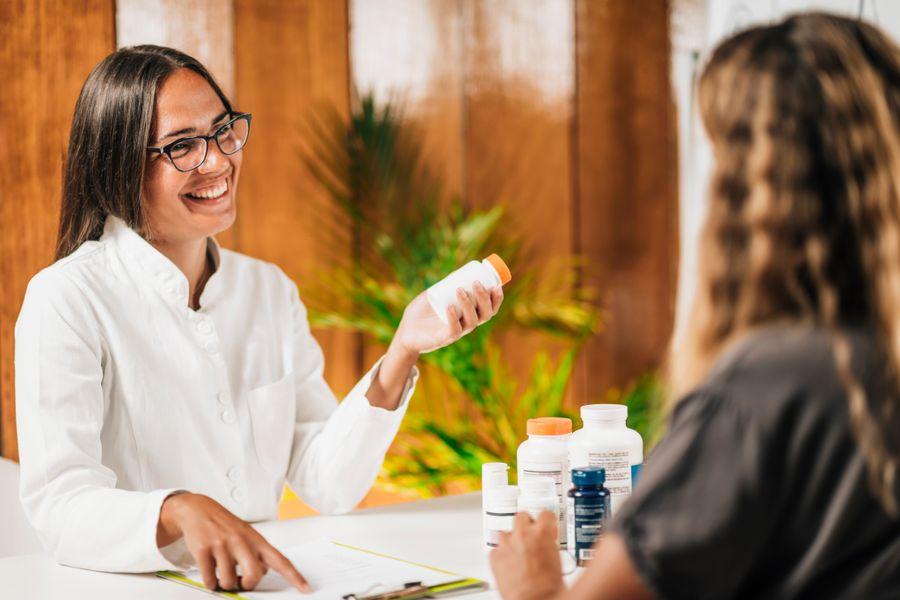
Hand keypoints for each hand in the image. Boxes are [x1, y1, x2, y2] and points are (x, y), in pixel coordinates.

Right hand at [157, 493, 311, 592]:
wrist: (198, 509)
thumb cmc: (226, 525)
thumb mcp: (247, 534)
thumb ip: (257, 554)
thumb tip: (262, 574)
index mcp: (257, 539)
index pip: (281, 560)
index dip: (295, 576)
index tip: (306, 588)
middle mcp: (242, 541)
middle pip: (254, 575)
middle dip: (247, 585)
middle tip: (241, 581)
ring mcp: (223, 545)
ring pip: (229, 581)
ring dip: (225, 583)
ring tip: (223, 572)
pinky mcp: (204, 550)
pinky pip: (210, 580)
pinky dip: (210, 582)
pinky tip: (210, 571)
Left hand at [394, 282, 503, 354]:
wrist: (406, 330)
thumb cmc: (422, 313)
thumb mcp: (436, 294)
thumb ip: (446, 285)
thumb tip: (459, 272)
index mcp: (469, 315)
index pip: (490, 308)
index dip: (497, 298)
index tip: (496, 284)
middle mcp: (466, 325)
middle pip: (485, 314)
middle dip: (484, 298)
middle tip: (476, 283)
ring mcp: (456, 332)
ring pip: (472, 322)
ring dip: (469, 305)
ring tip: (460, 290)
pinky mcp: (443, 339)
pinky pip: (453, 331)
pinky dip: (453, 318)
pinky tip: (449, 307)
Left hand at [490, 512, 564, 599]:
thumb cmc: (549, 587)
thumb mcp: (559, 560)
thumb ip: (550, 544)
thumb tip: (548, 542)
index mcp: (542, 533)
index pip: (545, 513)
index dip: (546, 519)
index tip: (545, 522)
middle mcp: (523, 534)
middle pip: (521, 516)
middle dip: (525, 525)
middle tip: (529, 535)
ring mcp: (507, 544)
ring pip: (505, 532)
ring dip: (511, 540)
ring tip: (517, 552)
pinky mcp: (494, 556)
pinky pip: (495, 549)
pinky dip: (501, 555)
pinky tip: (508, 563)